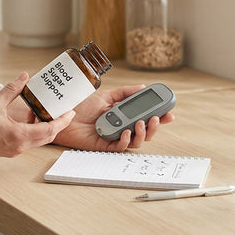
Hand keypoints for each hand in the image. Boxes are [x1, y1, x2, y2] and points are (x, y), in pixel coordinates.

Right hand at [0, 72, 74, 156]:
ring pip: (38, 140)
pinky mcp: (10, 150)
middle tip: (63, 111)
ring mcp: (15, 150)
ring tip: (43, 112)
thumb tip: (24, 77)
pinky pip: (28, 141)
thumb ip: (12, 89)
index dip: (63, 121)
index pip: (49, 130)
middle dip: (57, 124)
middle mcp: (20, 146)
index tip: (70, 112)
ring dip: (44, 127)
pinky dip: (33, 130)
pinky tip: (27, 119)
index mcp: (19, 135)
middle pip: (47, 136)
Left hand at [51, 84, 174, 151]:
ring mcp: (114, 137)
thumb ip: (125, 92)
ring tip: (140, 123)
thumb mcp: (106, 95)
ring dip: (142, 133)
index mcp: (124, 116)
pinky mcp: (104, 146)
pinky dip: (125, 140)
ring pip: (136, 142)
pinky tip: (126, 132)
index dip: (159, 117)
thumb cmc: (82, 105)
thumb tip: (143, 87)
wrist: (64, 113)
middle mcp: (121, 127)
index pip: (145, 118)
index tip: (169, 113)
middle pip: (144, 132)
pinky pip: (119, 147)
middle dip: (154, 127)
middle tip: (155, 119)